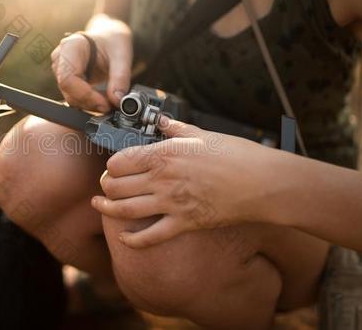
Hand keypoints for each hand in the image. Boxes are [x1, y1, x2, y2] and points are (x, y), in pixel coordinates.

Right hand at [50, 14, 132, 112]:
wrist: (108, 37)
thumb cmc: (112, 40)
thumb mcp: (122, 54)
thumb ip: (120, 78)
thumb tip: (117, 100)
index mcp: (71, 47)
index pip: (68, 79)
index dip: (86, 95)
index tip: (105, 104)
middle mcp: (60, 59)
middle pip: (68, 91)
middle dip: (90, 102)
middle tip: (111, 105)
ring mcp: (60, 71)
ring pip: (71, 98)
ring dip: (91, 104)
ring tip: (110, 101)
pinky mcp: (66, 81)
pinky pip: (75, 98)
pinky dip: (90, 103)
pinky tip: (103, 100)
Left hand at [92, 117, 278, 247]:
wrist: (261, 182)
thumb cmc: (236, 155)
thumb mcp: (203, 134)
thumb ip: (177, 129)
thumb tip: (164, 121)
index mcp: (164, 153)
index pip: (120, 160)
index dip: (111, 164)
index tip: (113, 166)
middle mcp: (162, 178)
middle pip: (117, 185)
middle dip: (106, 186)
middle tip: (105, 186)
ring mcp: (171, 203)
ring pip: (125, 209)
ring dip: (108, 208)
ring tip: (100, 205)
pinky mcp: (184, 223)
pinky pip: (151, 237)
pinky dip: (134, 240)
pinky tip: (124, 238)